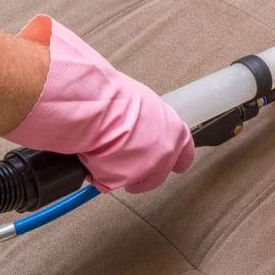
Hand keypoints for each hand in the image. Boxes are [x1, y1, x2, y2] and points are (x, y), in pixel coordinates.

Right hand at [5, 15, 193, 192]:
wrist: (89, 103)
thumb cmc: (107, 92)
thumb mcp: (133, 96)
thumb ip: (140, 110)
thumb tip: (127, 102)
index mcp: (171, 124)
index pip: (185, 147)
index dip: (178, 155)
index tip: (177, 160)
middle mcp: (165, 147)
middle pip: (164, 170)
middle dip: (149, 170)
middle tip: (132, 163)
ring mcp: (147, 165)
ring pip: (138, 180)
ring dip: (123, 173)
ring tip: (105, 158)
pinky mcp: (125, 178)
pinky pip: (109, 182)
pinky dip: (98, 174)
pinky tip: (91, 160)